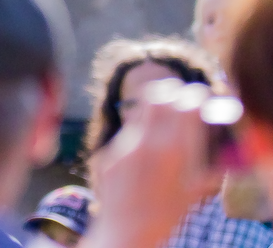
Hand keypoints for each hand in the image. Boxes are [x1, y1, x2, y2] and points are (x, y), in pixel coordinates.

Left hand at [82, 81, 223, 247]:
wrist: (124, 232)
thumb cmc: (165, 216)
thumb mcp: (194, 192)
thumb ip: (205, 169)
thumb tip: (214, 154)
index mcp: (170, 150)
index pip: (184, 105)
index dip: (194, 96)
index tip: (200, 95)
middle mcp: (144, 142)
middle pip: (156, 96)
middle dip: (170, 91)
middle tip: (179, 94)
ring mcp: (123, 146)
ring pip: (139, 113)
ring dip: (154, 109)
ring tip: (165, 118)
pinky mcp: (108, 153)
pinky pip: (127, 134)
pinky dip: (141, 132)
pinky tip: (148, 147)